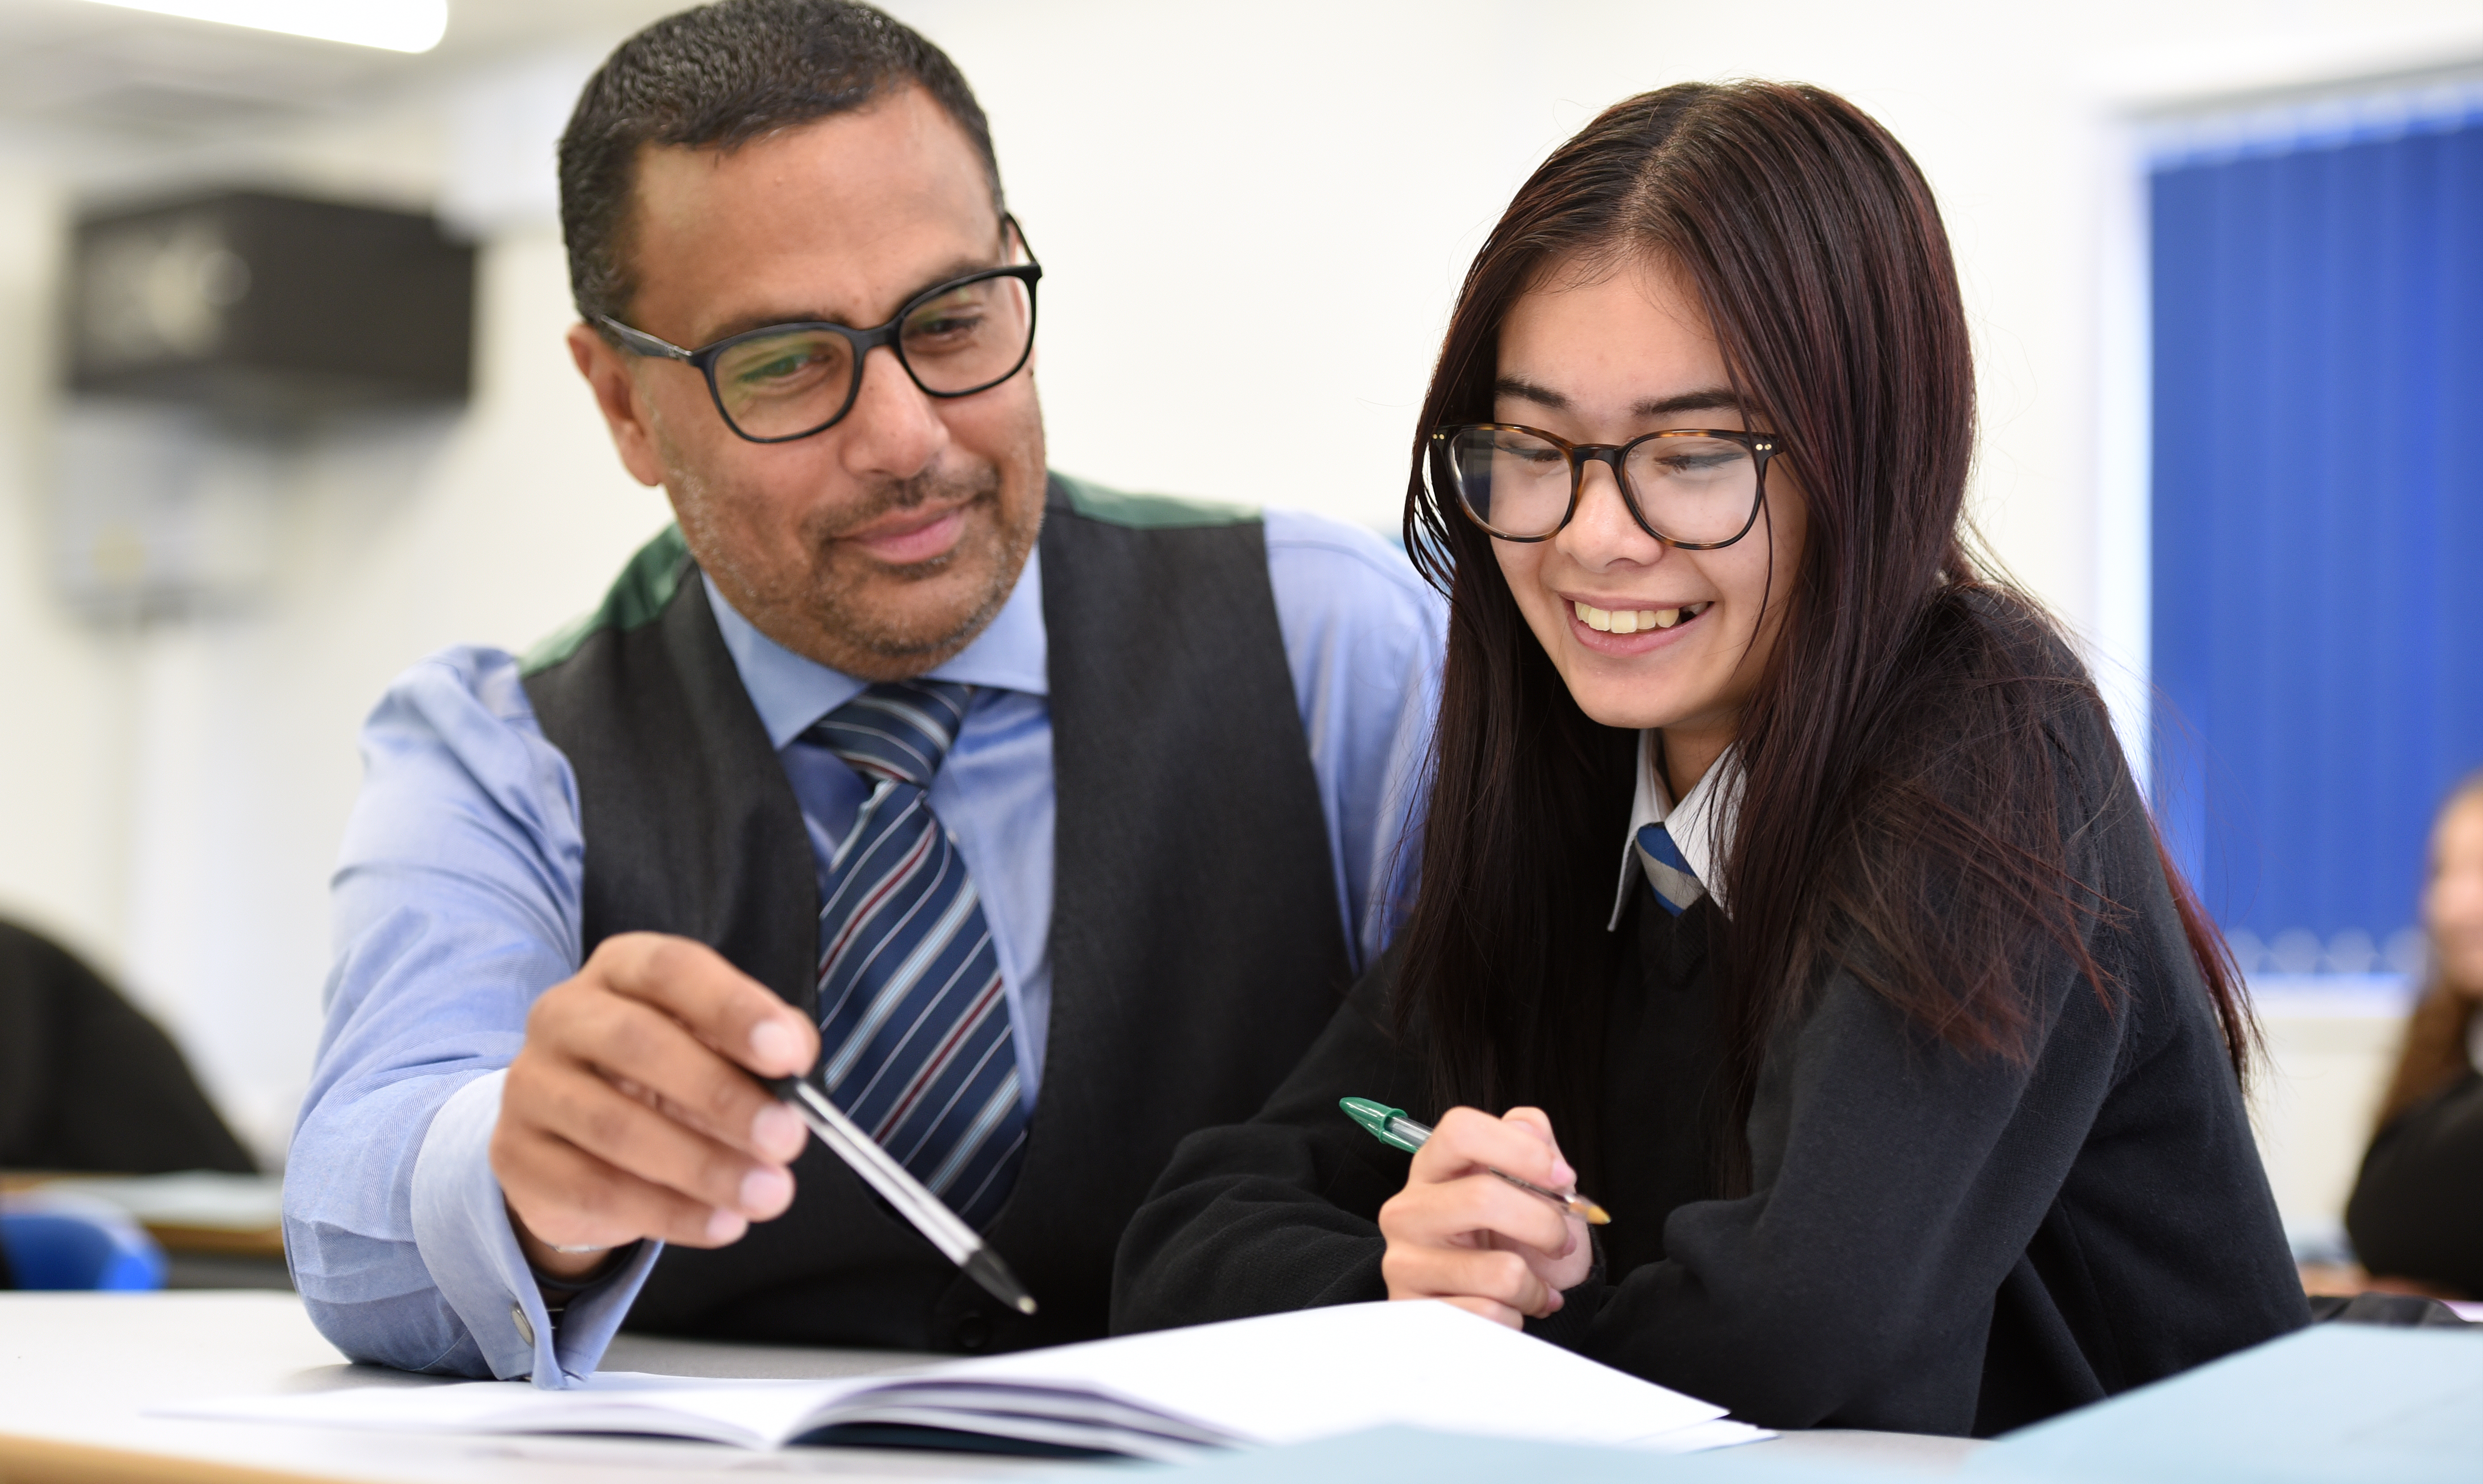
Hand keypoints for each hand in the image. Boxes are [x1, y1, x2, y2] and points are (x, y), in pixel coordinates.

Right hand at [491, 933, 819, 1279]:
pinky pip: (592, 1189)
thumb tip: (796, 1056)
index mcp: (621, 970)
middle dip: (722, 1095)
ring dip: (703, 1166)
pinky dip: (667, 1212)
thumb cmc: (667, 1080)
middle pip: (638, 1044)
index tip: (787, 1056)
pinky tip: (721, 1224)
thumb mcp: (721, 1046)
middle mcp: (564, 1015)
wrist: (578, 1143)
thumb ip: (767, 1041)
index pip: (672, 970)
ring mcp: (531, 1085)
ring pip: (614, 1126)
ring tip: (768, 1194)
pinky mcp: (516, 1156)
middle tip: (787, 1138)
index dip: (732, 1008)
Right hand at [1376, 1106, 1592, 1328]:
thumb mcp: (1532, 1191)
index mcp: (1434, 1169)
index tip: (1563, 1178)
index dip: (1521, 1150)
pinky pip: (1492, 1316)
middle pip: (1483, 1197)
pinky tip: (1507, 1311)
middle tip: (1560, 1244)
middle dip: (1545, 1226)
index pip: (1460, 1130)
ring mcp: (1404, 1262)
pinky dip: (1516, 1318)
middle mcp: (1408, 1210)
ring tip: (1531, 1286)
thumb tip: (1529, 1128)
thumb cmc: (1510, 1243)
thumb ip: (1533, 1145)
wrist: (1496, 1312)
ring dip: (1536, 1286)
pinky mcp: (1415, 1313)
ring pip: (1500, 1272)